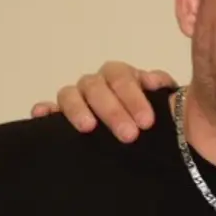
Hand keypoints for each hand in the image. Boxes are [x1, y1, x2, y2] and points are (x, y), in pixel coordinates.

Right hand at [31, 62, 172, 140]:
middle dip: (113, 110)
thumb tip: (155, 81)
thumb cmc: (164, 121)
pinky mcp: (62, 116)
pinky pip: (49, 109)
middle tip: (130, 134)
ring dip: (78, 109)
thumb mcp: (172, 104)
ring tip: (88, 127)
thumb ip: (167, 90)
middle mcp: (99, 84)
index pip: (122, 77)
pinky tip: (42, 115)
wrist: (163, 139)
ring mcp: (79, 99)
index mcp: (123, 77)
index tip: (148, 121)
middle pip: (97, 87)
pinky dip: (45, 110)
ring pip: (70, 94)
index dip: (133, 96)